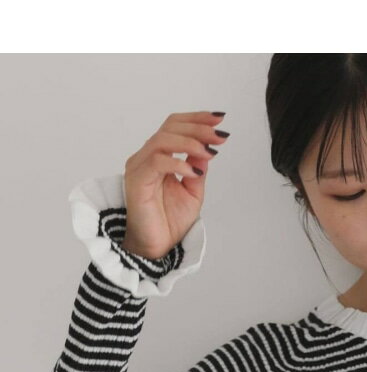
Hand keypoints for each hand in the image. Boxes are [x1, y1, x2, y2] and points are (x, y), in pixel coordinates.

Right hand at [120, 110, 229, 259]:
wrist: (156, 248)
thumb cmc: (169, 222)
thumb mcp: (193, 192)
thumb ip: (198, 169)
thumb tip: (207, 149)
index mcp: (159, 156)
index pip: (175, 127)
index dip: (196, 119)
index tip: (220, 119)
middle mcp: (147, 157)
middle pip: (170, 128)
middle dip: (198, 128)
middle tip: (220, 135)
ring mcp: (140, 167)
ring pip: (163, 140)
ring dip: (190, 142)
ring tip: (210, 151)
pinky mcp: (137, 181)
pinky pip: (157, 162)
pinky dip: (178, 163)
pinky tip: (194, 171)